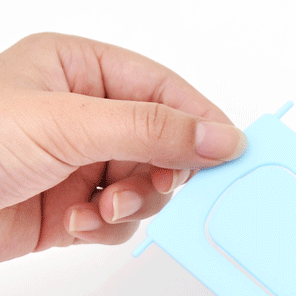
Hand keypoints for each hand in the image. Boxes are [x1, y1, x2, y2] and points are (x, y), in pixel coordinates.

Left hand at [0, 32, 246, 263]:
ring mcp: (81, 161)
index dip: (199, 120)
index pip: (164, 89)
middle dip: (159, 172)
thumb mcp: (68, 124)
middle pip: (163, 143)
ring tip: (99, 207)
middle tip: (153, 185)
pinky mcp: (75, 204)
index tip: (228, 151)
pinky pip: (123, 217)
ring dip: (133, 202)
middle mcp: (85, 114)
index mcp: (81, 70)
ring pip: (148, 184)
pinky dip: (109, 226)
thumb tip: (219, 136)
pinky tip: (77, 222)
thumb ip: (151, 129)